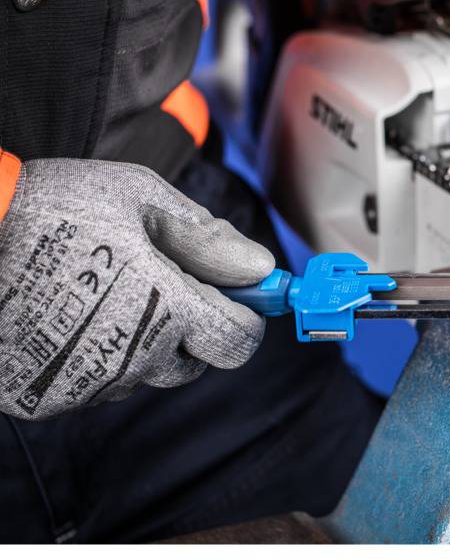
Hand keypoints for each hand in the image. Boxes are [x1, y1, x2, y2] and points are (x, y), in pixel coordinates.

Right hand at [0, 159, 274, 419]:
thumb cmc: (55, 208)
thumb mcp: (142, 200)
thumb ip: (206, 238)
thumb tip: (259, 268)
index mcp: (165, 309)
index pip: (238, 342)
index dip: (244, 316)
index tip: (235, 296)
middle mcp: (131, 356)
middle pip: (192, 363)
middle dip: (191, 329)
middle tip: (159, 285)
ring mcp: (85, 383)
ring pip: (142, 373)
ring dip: (140, 343)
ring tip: (103, 293)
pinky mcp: (43, 397)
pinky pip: (93, 384)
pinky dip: (93, 356)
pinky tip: (69, 315)